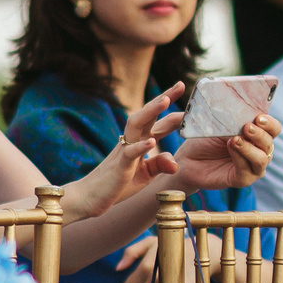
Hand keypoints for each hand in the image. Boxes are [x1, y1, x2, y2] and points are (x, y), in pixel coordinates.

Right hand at [74, 85, 187, 215]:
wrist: (89, 197)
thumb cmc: (118, 184)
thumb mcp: (145, 175)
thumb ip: (160, 165)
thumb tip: (176, 164)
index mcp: (140, 142)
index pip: (158, 122)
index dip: (174, 112)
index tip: (192, 103)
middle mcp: (132, 141)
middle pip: (148, 114)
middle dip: (164, 98)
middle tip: (180, 84)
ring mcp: (124, 151)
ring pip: (136, 125)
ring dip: (151, 111)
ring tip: (166, 100)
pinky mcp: (118, 166)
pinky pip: (129, 153)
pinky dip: (140, 146)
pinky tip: (152, 141)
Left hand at [174, 112, 278, 193]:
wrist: (189, 159)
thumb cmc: (205, 140)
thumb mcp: (220, 125)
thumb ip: (233, 121)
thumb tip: (241, 112)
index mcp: (258, 136)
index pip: (274, 129)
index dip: (270, 124)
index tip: (259, 117)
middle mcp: (259, 151)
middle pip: (269, 143)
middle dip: (260, 134)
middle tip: (247, 127)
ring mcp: (253, 167)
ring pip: (262, 159)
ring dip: (250, 148)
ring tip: (235, 139)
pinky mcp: (243, 180)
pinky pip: (247, 170)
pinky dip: (240, 157)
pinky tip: (231, 147)